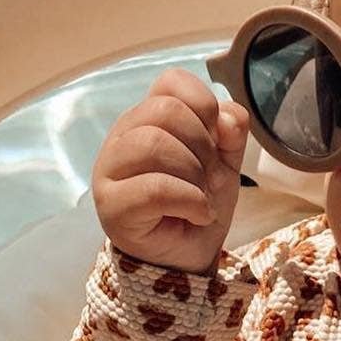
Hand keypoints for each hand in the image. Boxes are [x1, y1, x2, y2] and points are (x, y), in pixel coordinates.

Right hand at [91, 67, 249, 273]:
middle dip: (202, 145)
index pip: (171, 82)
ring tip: (201, 196)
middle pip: (164, 111)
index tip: (216, 138)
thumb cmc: (199, 201)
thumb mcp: (226, 160)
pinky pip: (154, 187)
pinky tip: (198, 213)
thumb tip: (226, 117)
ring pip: (153, 144)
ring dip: (193, 173)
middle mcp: (122, 137)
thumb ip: (231, 131)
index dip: (203, 104)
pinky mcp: (110, 206)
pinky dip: (189, 200)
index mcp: (147, 117)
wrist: (187, 257)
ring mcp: (110, 171)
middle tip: (210, 176)